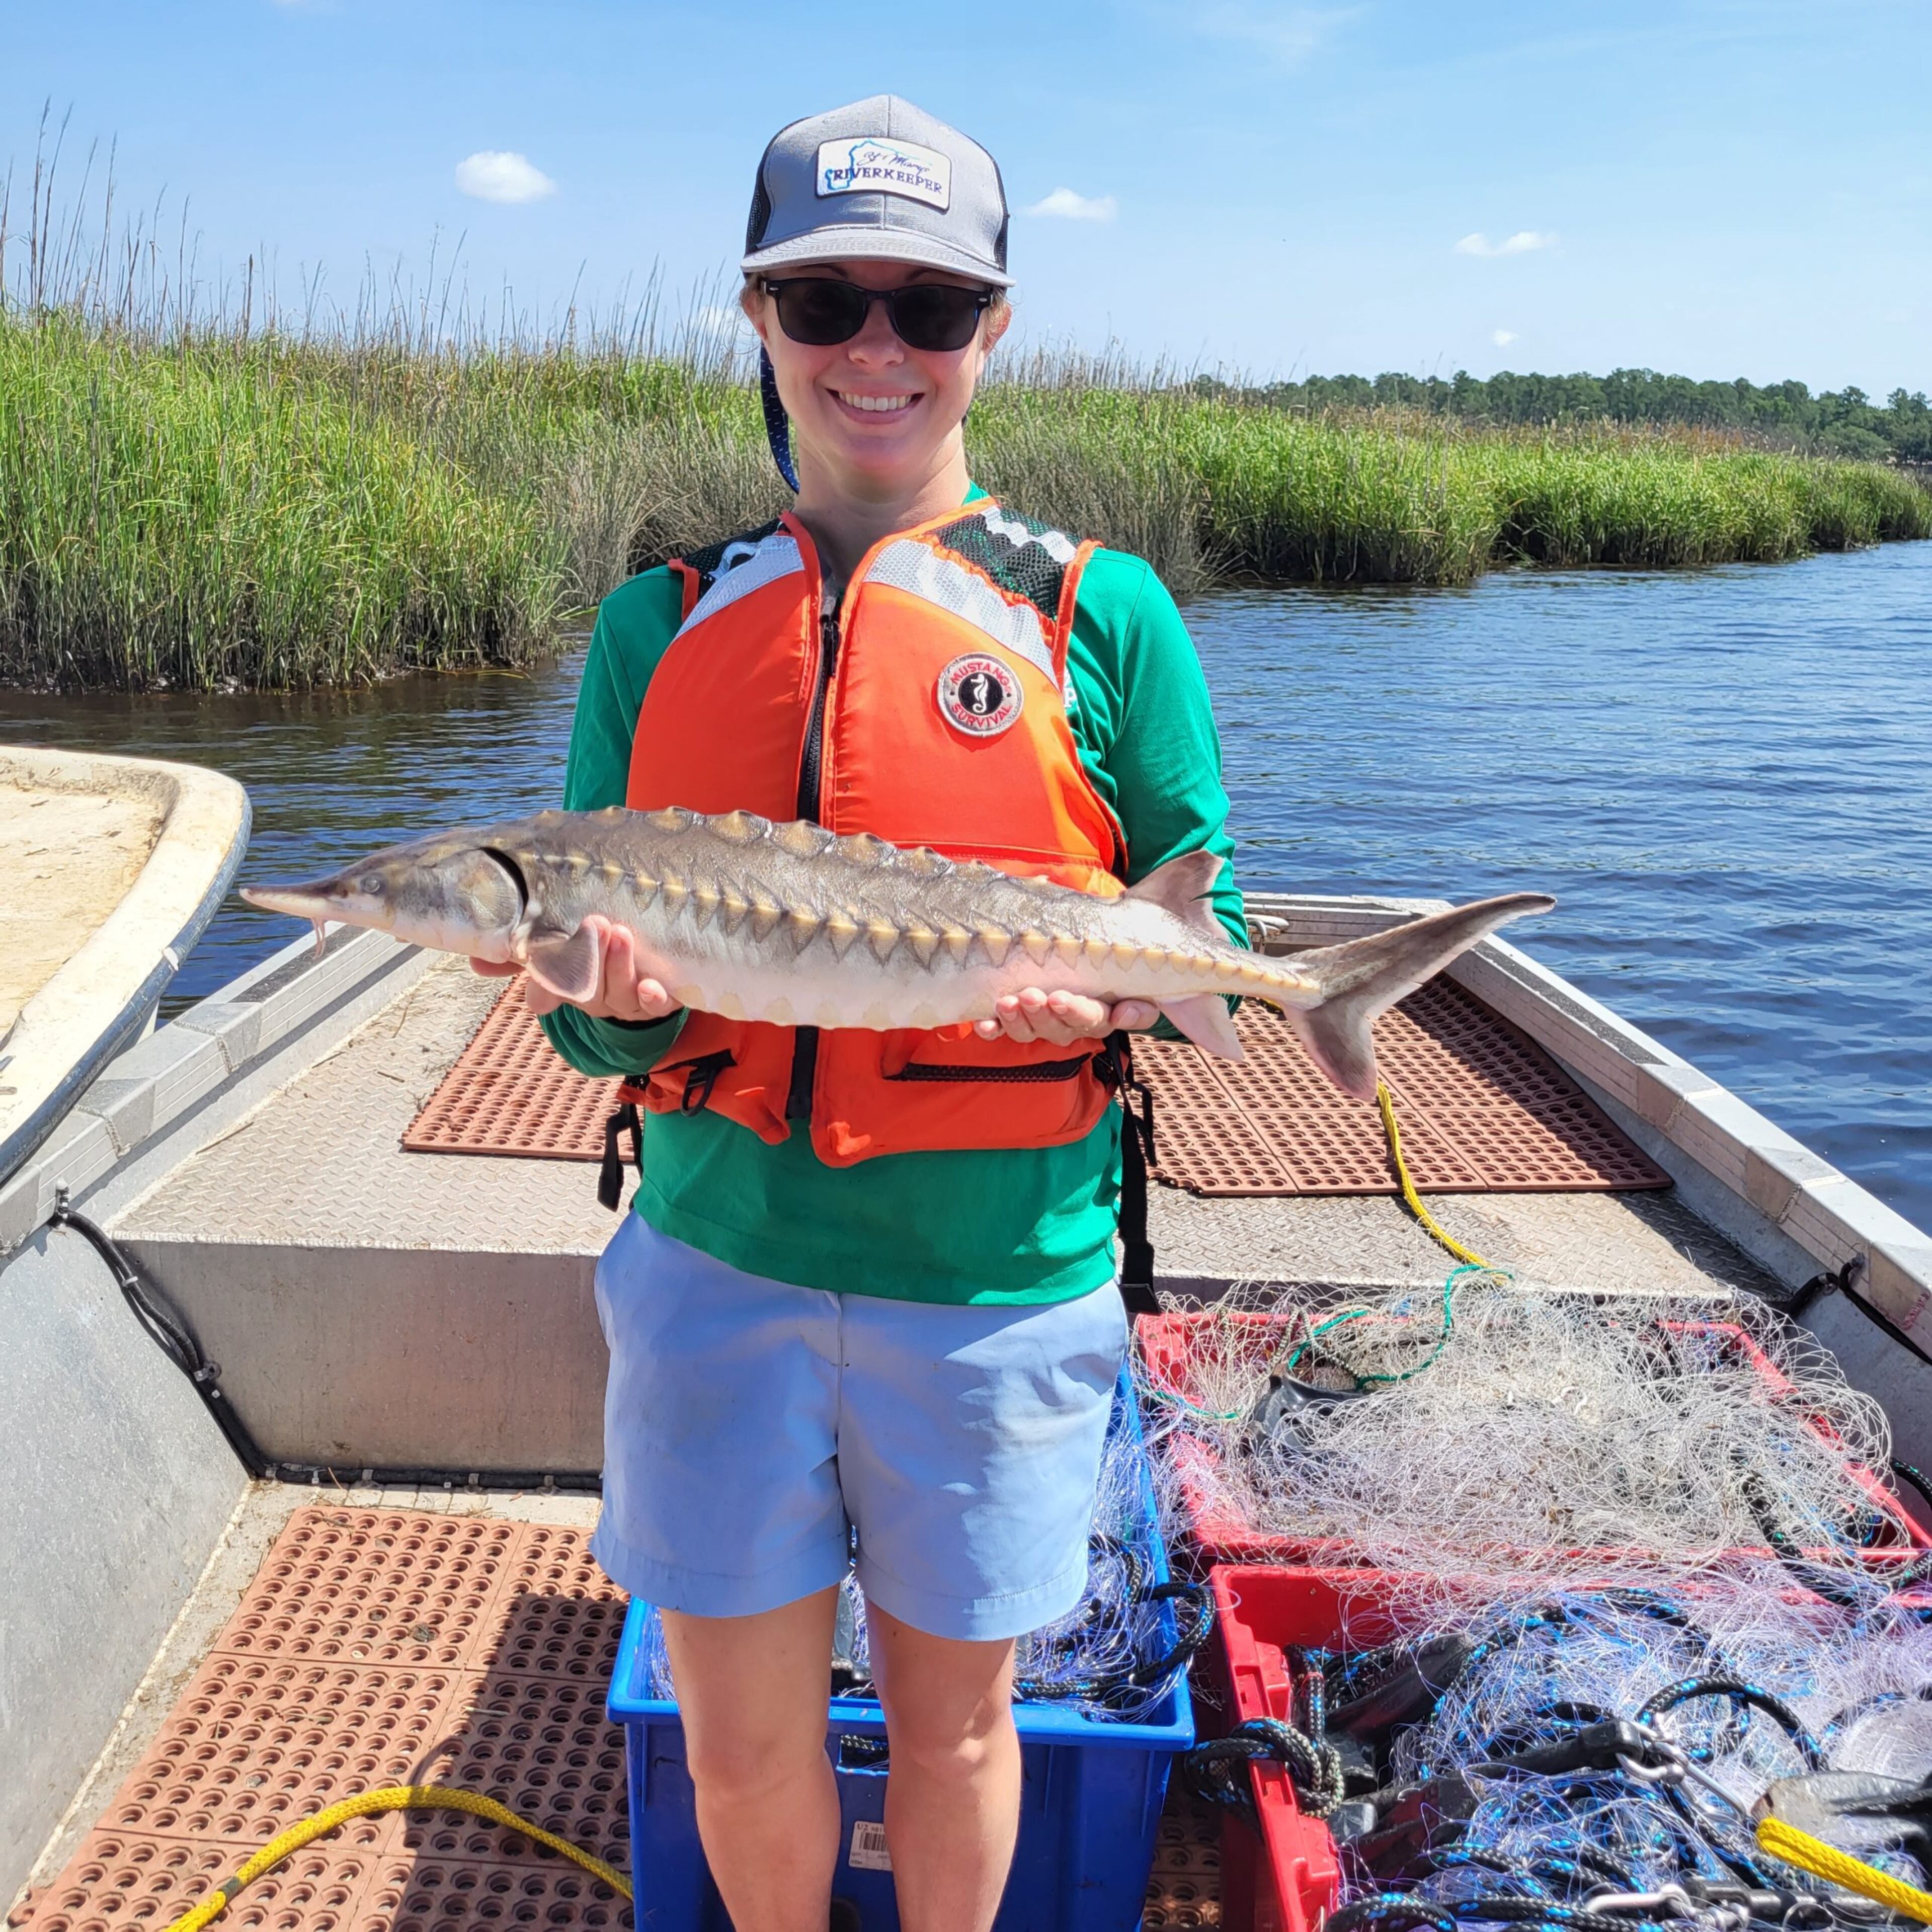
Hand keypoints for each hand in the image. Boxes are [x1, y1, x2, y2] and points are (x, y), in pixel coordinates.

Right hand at [469, 915, 679, 1021]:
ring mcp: (628, 1003)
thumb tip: (473, 960)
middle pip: (587, 989)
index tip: (537, 972)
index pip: (548, 991)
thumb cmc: (596, 957)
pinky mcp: (660, 1000)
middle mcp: (597, 999)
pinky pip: (655, 1007)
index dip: (543, 986)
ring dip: (618, 967)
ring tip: (621, 935)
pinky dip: (652, 999)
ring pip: (619, 994)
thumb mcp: (557, 951)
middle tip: (593, 923)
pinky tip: (651, 987)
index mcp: (569, 988)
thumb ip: (519, 953)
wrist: (650, 981)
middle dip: (588, 959)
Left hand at [972, 989, 1158, 1045]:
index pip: (1091, 1019)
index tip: (1060, 999)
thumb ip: (1139, 1006)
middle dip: (1040, 1013)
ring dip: (1015, 1020)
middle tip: (1029, 996)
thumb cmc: (1111, 977)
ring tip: (1005, 1003)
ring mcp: (1041, 1026)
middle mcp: (1068, 1026)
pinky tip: (983, 1024)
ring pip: (1028, 1032)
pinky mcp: (1017, 1022)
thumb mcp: (1135, 988)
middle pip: (1055, 1028)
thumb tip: (1125, 1014)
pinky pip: (1003, 1031)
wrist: (1091, 968)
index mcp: (1099, 1017)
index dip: (1075, 1012)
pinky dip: (992, 1028)